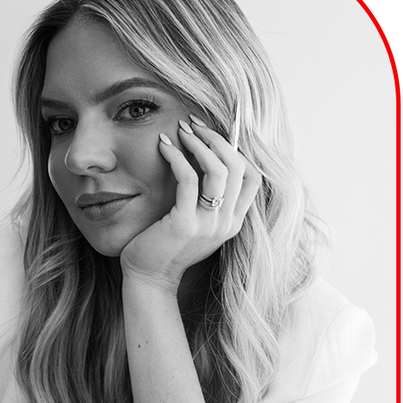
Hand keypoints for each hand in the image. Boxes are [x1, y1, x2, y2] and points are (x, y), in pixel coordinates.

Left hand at [120, 114, 261, 292]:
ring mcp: (208, 225)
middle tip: (194, 123)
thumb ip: (207, 198)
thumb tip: (205, 156)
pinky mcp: (184, 225)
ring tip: (180, 130)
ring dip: (199, 143)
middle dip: (217, 138)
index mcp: (233, 223)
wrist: (149, 279)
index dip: (236, 148)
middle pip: (238, 167)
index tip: (212, 133)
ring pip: (218, 170)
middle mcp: (226, 224)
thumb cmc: (166, 247)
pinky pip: (188, 180)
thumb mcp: (196, 222)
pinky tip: (164, 147)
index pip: (253, 176)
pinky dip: (177, 157)